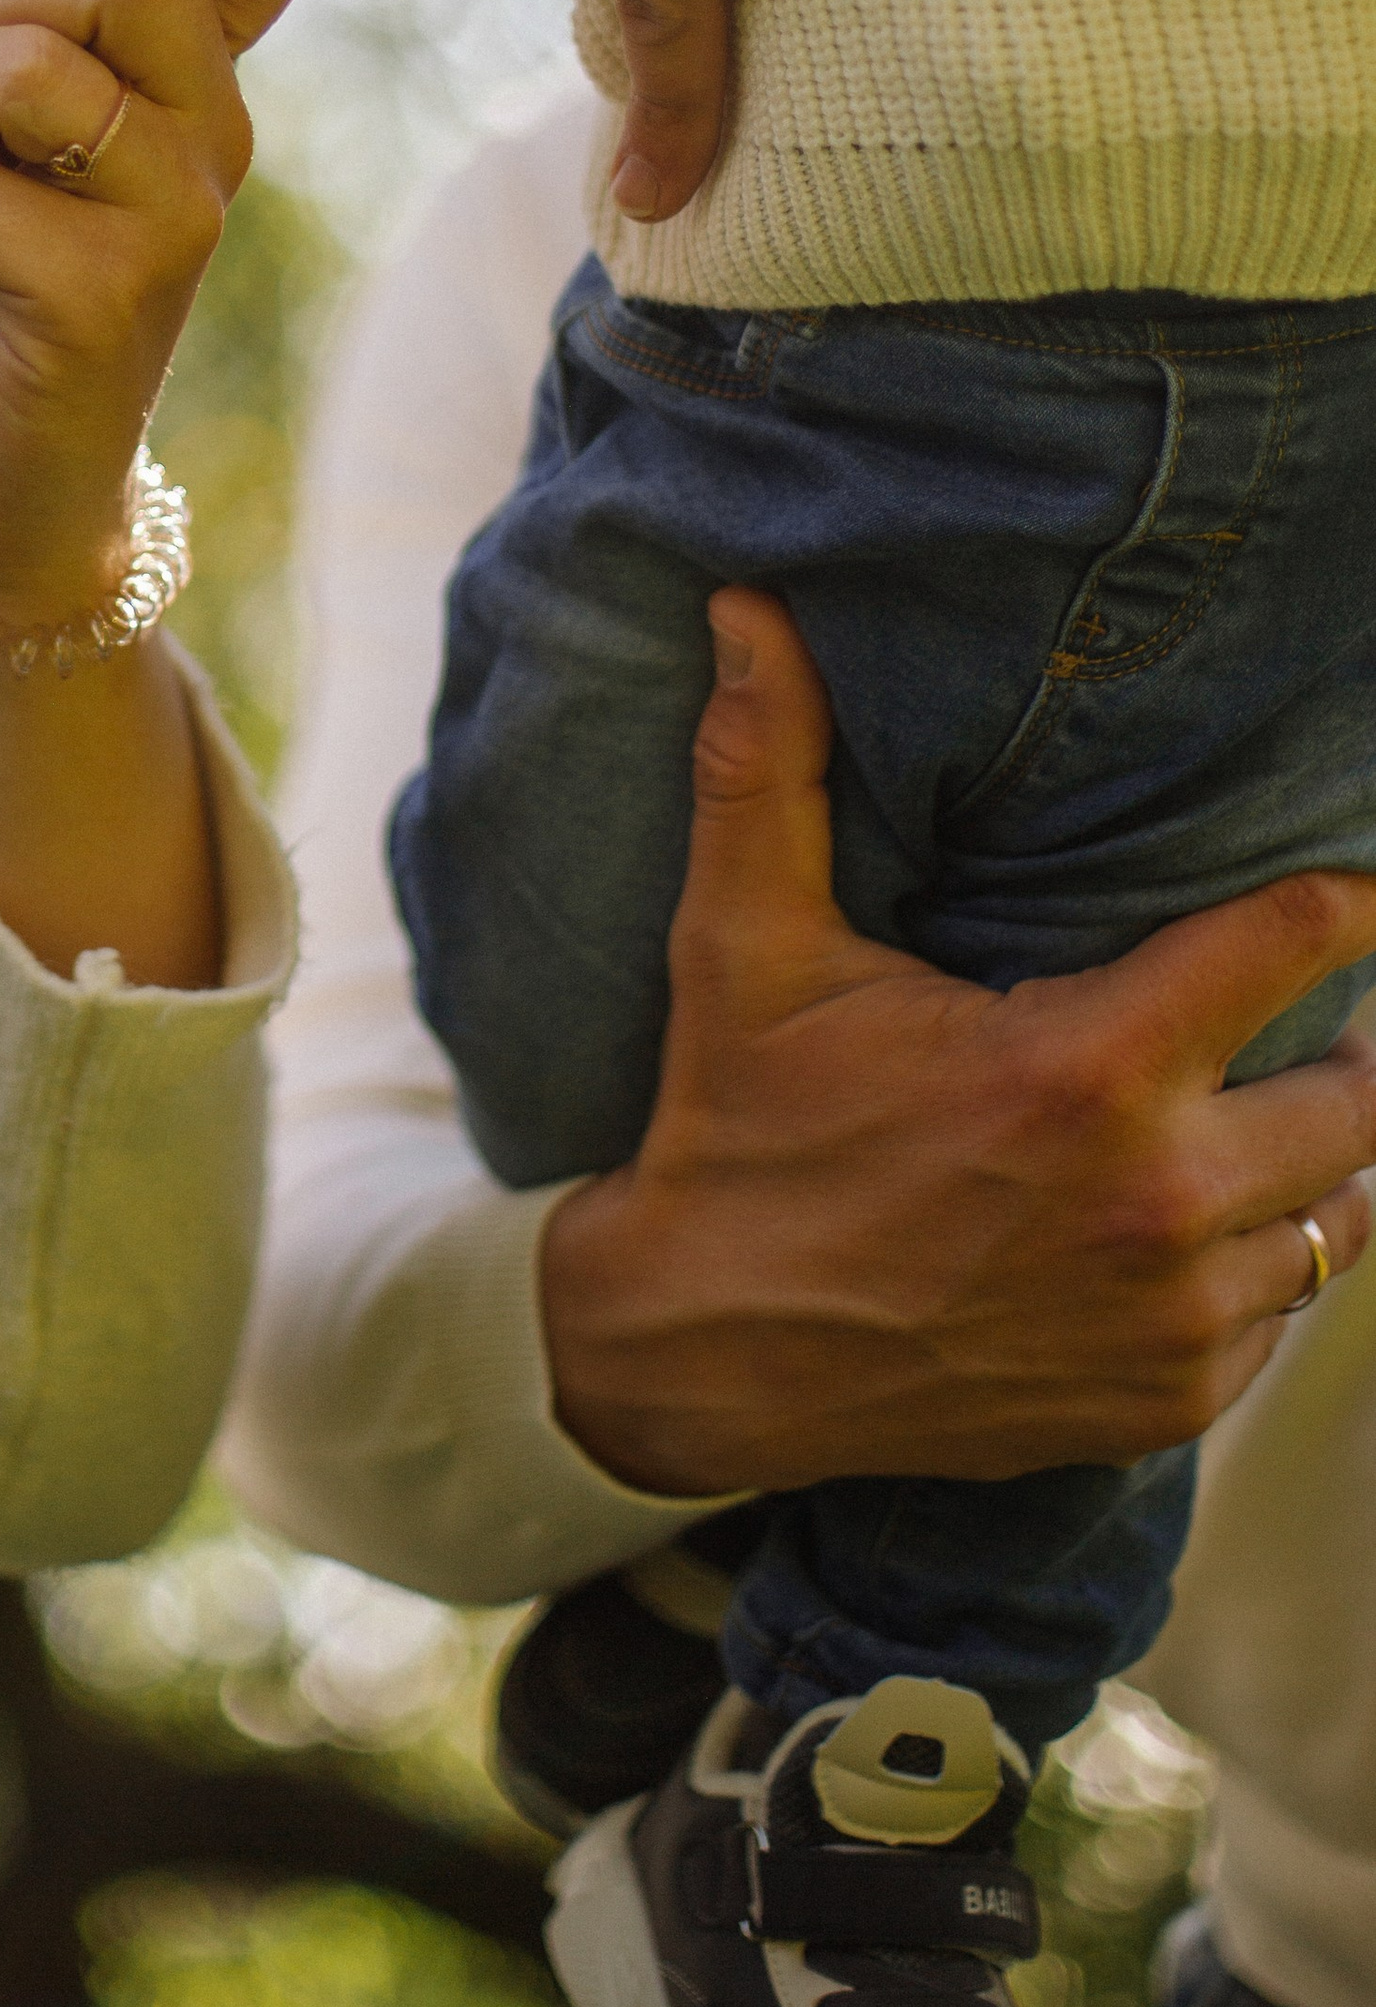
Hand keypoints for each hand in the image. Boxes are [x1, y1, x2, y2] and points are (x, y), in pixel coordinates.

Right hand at [540, 591, 1375, 1497]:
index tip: (1367, 881)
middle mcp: (1158, 1200)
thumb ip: (766, 768)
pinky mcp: (1161, 1403)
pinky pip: (1279, 1318)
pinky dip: (1257, 1267)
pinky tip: (1187, 1222)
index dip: (1349, 899)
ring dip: (1308, 1161)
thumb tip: (746, 603)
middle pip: (1361, 1098)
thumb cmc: (733, 1127)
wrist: (697, 1352)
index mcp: (1086, 1070)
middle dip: (1343, 1041)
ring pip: (1335, 1220)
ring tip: (1255, 1110)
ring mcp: (1171, 1319)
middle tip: (1298, 1007)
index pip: (1296, 944)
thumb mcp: (744, 944)